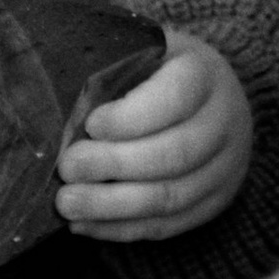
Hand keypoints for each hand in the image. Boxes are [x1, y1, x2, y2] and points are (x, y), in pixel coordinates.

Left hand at [55, 32, 250, 238]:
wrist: (210, 98)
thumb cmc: (156, 71)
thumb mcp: (142, 50)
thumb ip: (109, 63)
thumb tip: (54, 86)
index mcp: (204, 75)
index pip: (175, 98)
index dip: (131, 117)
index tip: (90, 125)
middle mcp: (224, 123)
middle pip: (174, 154)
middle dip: (115, 165)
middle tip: (68, 168)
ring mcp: (224, 168)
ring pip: (171, 197)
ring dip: (113, 205)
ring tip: (67, 204)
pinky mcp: (213, 203)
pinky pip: (167, 225)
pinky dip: (122, 228)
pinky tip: (84, 225)